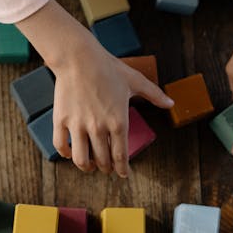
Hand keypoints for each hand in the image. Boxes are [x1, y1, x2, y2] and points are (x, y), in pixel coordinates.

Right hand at [15, 0, 172, 176]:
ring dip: (87, 167)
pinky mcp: (61, 120)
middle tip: (107, 167)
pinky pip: (61, 145)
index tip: (123, 174)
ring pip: (81, 159)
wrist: (79, 57)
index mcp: (118, 121)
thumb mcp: (135, 81)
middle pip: (102, 161)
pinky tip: (70, 154)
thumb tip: (171, 103)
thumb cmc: (108, 68)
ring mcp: (78, 126)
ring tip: (90, 166)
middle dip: (106, 168)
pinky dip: (65, 154)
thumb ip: (154, 95)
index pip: (121, 156)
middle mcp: (98, 128)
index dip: (122, 169)